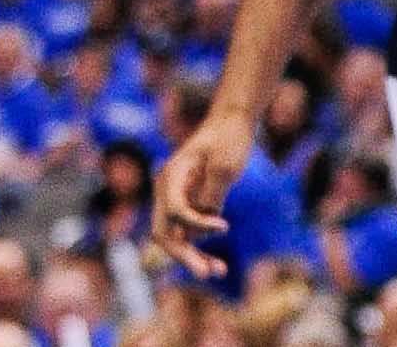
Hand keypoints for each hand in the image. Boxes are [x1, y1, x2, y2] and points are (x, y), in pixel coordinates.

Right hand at [151, 106, 255, 278]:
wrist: (232, 122)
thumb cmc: (228, 138)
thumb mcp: (224, 165)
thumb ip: (212, 195)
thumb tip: (205, 225)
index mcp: (172, 175)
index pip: (176, 210)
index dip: (198, 223)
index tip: (226, 226)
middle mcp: (168, 189)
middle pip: (164, 232)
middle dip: (183, 255)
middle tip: (206, 274)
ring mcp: (177, 199)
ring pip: (175, 238)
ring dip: (193, 257)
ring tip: (220, 271)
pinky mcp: (190, 205)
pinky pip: (188, 235)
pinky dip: (199, 250)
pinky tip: (218, 264)